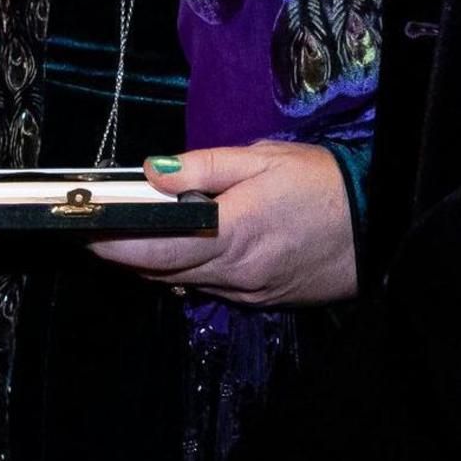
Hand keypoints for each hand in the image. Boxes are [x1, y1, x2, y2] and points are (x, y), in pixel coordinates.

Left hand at [89, 143, 354, 307]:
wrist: (380, 226)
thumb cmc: (322, 184)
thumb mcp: (263, 158)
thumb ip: (203, 167)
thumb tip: (149, 172)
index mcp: (231, 234)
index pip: (152, 246)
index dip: (110, 240)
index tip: (80, 227)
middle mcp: (233, 274)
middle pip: (157, 269)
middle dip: (122, 250)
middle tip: (94, 226)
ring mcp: (246, 294)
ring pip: (180, 282)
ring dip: (152, 261)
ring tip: (133, 233)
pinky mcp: (259, 302)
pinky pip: (208, 288)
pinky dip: (187, 269)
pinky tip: (185, 247)